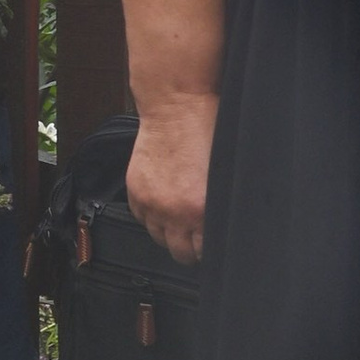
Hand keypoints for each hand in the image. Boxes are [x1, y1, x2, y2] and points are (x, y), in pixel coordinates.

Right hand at [127, 93, 215, 262]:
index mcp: (201, 209)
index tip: (212, 244)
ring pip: (158, 238)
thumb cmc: (208, 131)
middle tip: (198, 236)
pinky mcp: (135, 191)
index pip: (204, 252)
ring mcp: (151, 203)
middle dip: (191, 248)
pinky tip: (164, 204)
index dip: (210, 249)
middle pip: (180, 253)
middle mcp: (173, 212)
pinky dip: (152, 216)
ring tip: (180, 219)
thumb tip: (223, 226)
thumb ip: (219, 205)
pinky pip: (141, 219)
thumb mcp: (224, 173)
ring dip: (170, 233)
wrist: (177, 106)